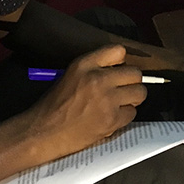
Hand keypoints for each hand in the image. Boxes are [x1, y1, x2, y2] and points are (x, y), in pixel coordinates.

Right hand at [26, 44, 146, 158]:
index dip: (121, 62)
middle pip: (135, 73)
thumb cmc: (55, 105)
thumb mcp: (71, 75)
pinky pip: (132, 113)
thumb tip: (120, 68)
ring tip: (118, 103)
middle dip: (131, 82)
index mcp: (84, 64)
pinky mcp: (112, 120)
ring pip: (139, 93)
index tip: (118, 69)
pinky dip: (124, 116)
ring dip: (132, 99)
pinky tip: (111, 117)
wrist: (44, 132)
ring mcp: (107, 100)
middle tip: (122, 90)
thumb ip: (95, 68)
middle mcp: (97, 79)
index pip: (118, 51)